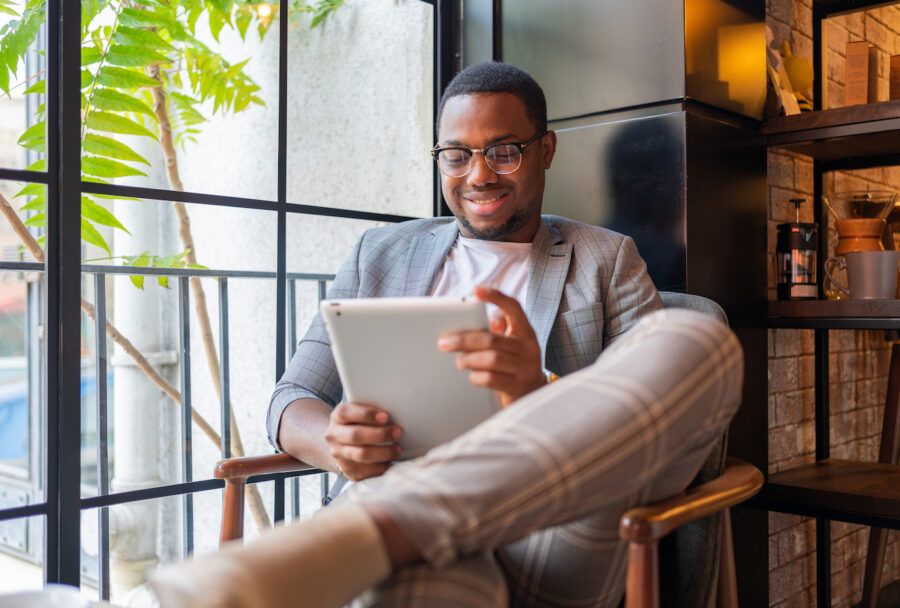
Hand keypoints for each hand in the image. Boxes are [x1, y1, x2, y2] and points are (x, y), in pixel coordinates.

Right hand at [323, 402, 402, 480]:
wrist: (342, 445)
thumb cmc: (358, 424)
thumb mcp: (359, 412)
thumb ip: (372, 411)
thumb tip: (396, 411)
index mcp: (337, 416)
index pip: (346, 413)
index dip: (366, 414)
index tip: (386, 417)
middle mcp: (334, 435)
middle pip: (355, 435)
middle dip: (380, 434)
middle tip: (398, 433)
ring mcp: (338, 454)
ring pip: (361, 454)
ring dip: (384, 452)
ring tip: (398, 449)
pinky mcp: (347, 471)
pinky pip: (366, 471)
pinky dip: (381, 466)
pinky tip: (390, 461)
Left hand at [438, 285, 544, 407]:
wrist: (534, 396)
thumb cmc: (516, 366)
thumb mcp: (513, 346)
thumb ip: (499, 332)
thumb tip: (485, 319)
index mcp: (526, 333)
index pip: (514, 308)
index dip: (496, 297)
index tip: (476, 291)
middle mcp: (529, 348)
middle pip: (492, 339)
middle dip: (464, 340)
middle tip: (445, 343)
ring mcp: (525, 368)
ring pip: (492, 358)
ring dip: (469, 359)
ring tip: (459, 361)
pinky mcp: (518, 387)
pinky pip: (493, 379)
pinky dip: (477, 377)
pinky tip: (472, 376)